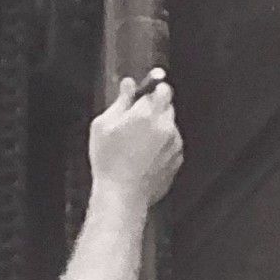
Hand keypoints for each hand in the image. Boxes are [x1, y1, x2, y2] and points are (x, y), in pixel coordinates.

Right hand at [88, 69, 183, 205]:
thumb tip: (128, 85)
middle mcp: (166, 126)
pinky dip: (162, 145)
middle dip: (155, 108)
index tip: (144, 94)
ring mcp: (174, 143)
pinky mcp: (177, 159)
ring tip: (138, 143)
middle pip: (168, 105)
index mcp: (147, 114)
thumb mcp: (103, 126)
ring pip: (170, 125)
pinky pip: (172, 143)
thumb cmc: (108, 161)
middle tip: (136, 120)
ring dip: (159, 128)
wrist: (122, 195)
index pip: (161, 88)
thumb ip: (120, 101)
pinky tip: (144, 156)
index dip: (152, 90)